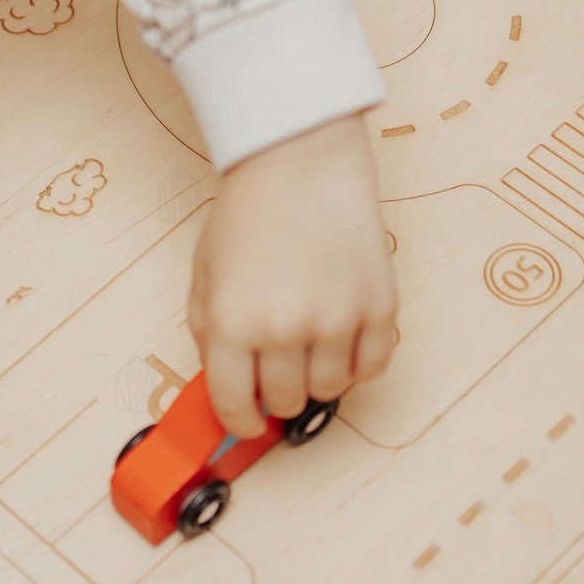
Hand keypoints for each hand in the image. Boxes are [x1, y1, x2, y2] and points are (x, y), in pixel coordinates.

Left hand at [189, 113, 396, 437]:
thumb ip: (211, 337)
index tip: (248, 420)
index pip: (234, 404)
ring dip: (317, 375)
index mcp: (232, 323)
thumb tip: (228, 391)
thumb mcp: (205, 276)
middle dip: (277, 393)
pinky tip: (343, 336)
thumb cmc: (249, 216)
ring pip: (330, 389)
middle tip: (278, 366)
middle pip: (285, 401)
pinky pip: (372, 367)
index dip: (240, 421)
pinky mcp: (378, 307)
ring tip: (311, 340)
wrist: (300, 162)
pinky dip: (358, 362)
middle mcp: (284, 329)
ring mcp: (336, 319)